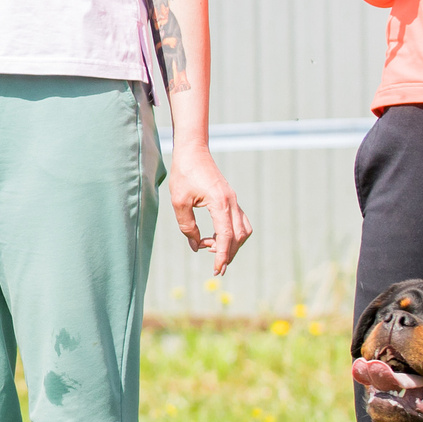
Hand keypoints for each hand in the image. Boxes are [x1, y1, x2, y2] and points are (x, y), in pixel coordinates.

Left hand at [166, 145, 250, 274]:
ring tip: (211, 248)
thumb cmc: (184, 173)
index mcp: (220, 203)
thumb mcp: (179, 202)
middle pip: (239, 237)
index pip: (227, 237)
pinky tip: (215, 237)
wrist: (193, 151)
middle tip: (215, 266)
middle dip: (229, 254)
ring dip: (232, 244)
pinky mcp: (230, 199)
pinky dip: (232, 234)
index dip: (222, 256)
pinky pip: (239, 222)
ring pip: (243, 230)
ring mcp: (233, 200)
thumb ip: (187, 227)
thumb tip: (196, 247)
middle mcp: (231, 202)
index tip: (217, 270)